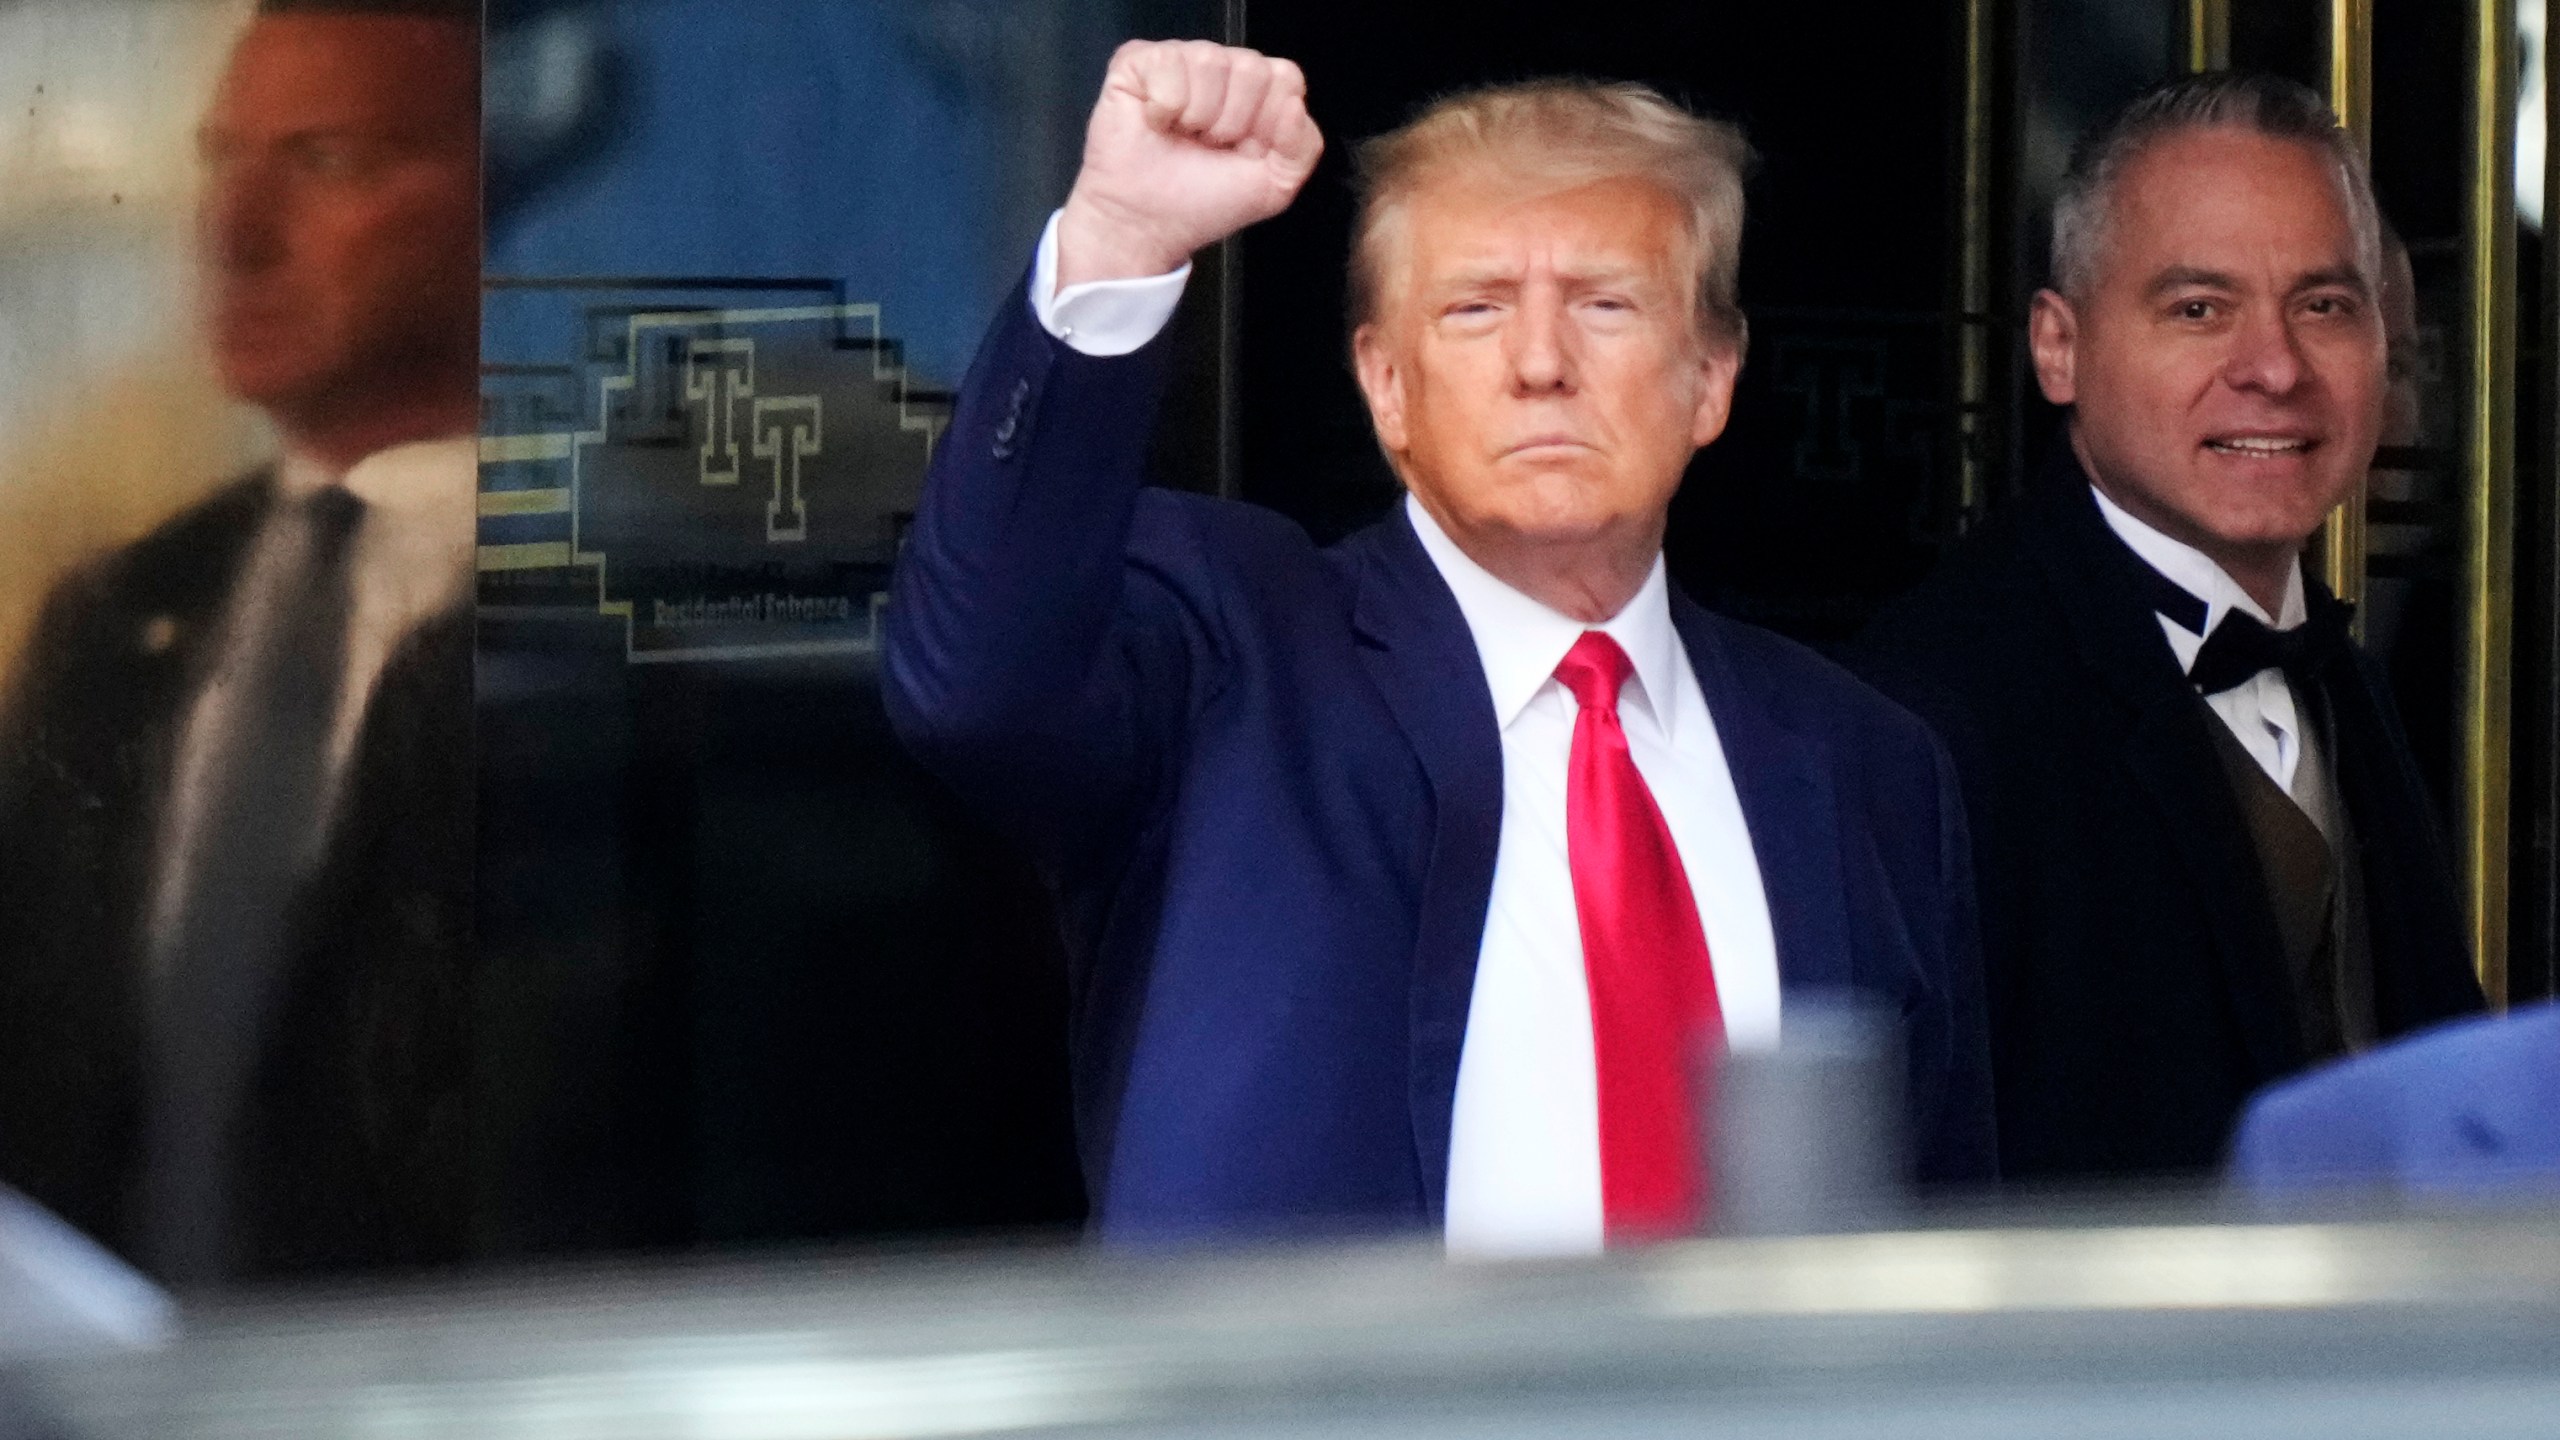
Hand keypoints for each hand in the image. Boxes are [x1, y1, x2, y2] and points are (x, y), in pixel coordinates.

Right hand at [1055, 40, 1322, 287]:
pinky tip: (1156, 123)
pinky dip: (1163, 106)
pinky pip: (1167, 64)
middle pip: (1251, 67)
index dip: (1268, 122)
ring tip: (1182, 136)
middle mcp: (1222, 68)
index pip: (1285, 77)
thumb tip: (1294, 105)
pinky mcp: (1138, 62)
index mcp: (1258, 91)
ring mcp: (1180, 60)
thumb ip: (1303, 147)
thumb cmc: (1204, 203)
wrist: (1147, 225)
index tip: (1244, 151)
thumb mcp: (1275, 186)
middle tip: (1208, 146)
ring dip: (1197, 116)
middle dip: (1232, 122)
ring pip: (1209, 61)